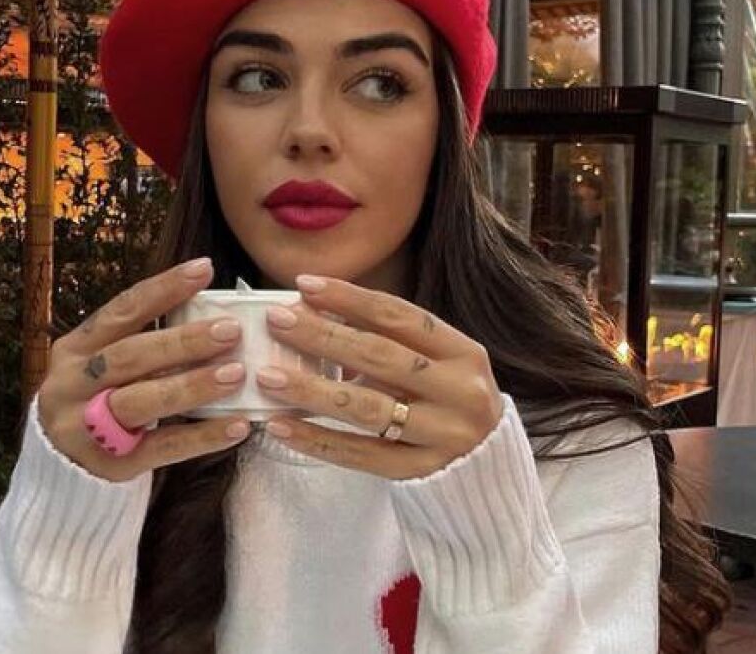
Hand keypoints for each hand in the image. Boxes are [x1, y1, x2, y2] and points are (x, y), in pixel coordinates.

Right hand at [37, 257, 252, 482]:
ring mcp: (85, 427)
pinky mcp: (109, 465)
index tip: (204, 269)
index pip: (121, 311)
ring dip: (193, 386)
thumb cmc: (100, 402)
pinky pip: (162, 448)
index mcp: (73, 349)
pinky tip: (238, 425)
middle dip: (184, 342)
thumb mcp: (104, 366)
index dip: (163, 289)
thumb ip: (144, 343)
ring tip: (237, 374)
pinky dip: (202, 437)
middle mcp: (72, 384)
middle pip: (132, 356)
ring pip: (142, 401)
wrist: (63, 470)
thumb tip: (214, 314)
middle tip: (231, 330)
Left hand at [254, 275, 505, 479]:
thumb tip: (314, 313)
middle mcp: (460, 392)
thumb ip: (390, 342)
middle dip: (323, 337)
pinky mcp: (421, 472)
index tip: (304, 285)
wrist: (487, 468)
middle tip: (277, 322)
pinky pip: (361, 455)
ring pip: (368, 409)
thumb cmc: (446, 402)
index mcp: (464, 353)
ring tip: (268, 377)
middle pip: (381, 358)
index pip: (401, 317)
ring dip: (313, 390)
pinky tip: (281, 426)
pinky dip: (318, 440)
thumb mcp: (436, 365)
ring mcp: (443, 436)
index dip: (351, 299)